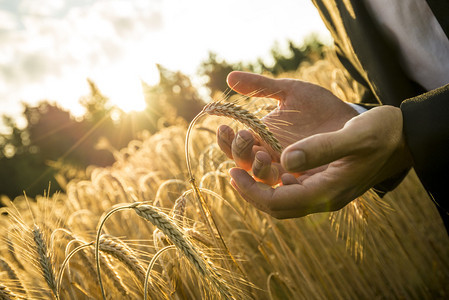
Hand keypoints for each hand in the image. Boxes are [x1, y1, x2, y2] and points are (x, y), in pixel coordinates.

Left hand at [218, 71, 412, 217]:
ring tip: (243, 162)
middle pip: (276, 206)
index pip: (279, 203)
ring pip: (281, 197)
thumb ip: (322, 148)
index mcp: (328, 192)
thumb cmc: (383, 134)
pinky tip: (266, 157)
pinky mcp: (322, 181)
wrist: (404, 138)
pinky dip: (272, 176)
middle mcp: (322, 197)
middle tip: (232, 169)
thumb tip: (286, 160)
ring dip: (259, 183)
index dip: (252, 192)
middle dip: (251, 190)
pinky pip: (290, 187)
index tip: (233, 173)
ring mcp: (322, 190)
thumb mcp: (355, 135)